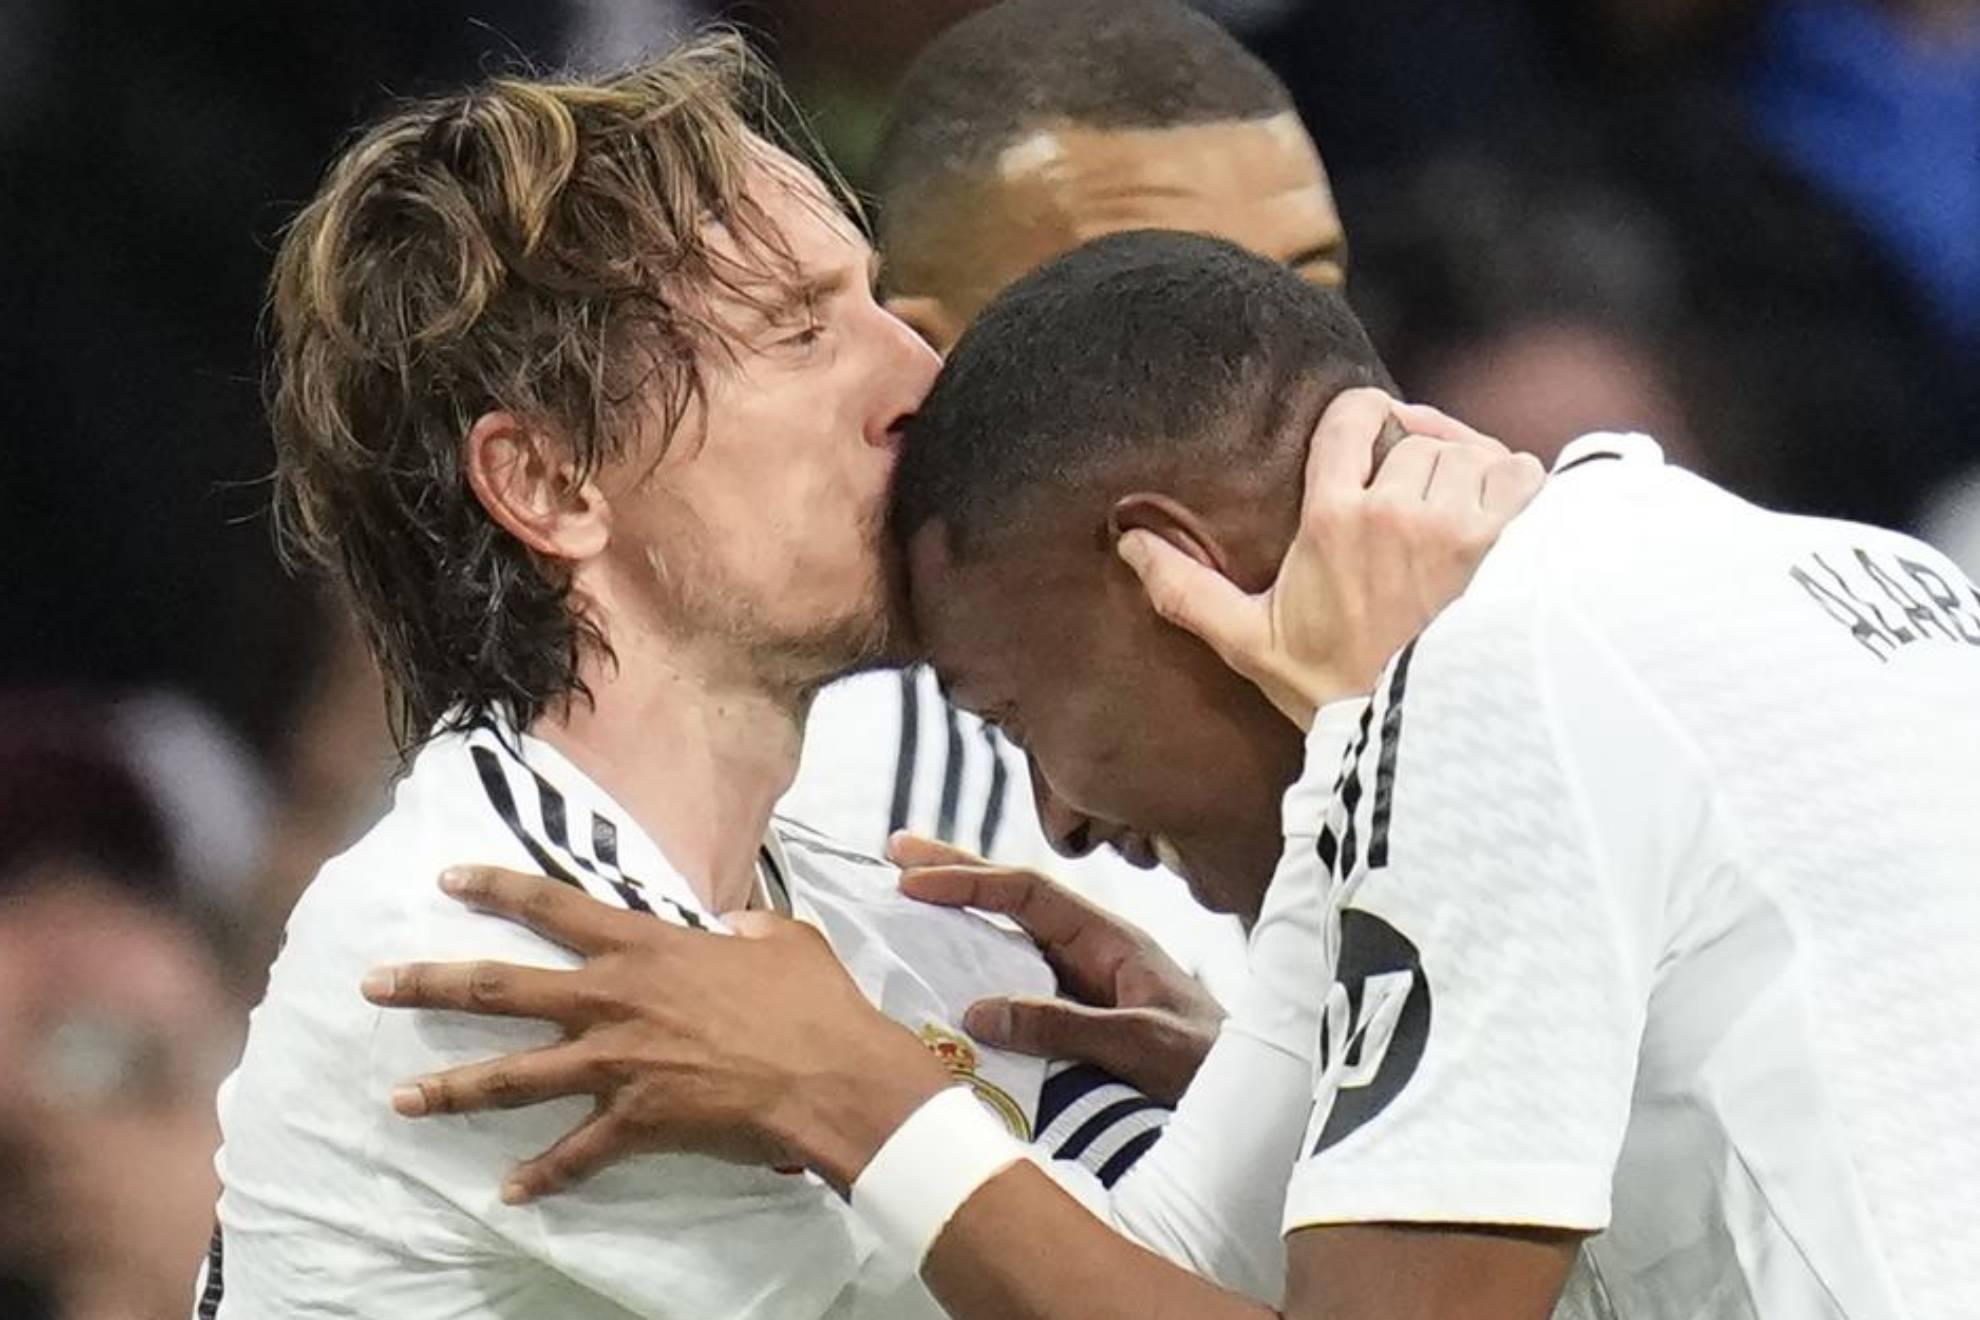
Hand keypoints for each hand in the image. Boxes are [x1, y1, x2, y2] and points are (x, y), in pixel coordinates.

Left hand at [360, 867, 951, 1199]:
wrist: (829, 1078)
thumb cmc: (813, 1003)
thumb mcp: (784, 939)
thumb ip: (749, 926)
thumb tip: (736, 924)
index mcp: (645, 946)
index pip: (553, 907)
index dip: (495, 888)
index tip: (446, 878)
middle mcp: (612, 1000)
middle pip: (500, 990)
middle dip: (429, 986)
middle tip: (373, 985)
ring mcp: (616, 1063)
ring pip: (512, 1077)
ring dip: (451, 1090)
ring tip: (400, 1101)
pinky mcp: (634, 1121)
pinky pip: (575, 1153)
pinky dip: (543, 1175)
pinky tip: (511, 1192)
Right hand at [890, 833, 1221, 1103]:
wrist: (1248, 1098)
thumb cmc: (1210, 1064)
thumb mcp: (1141, 1044)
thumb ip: (1065, 1027)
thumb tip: (979, 1013)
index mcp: (1111, 939)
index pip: (1029, 893)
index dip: (969, 881)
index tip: (913, 880)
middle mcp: (1092, 951)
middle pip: (1014, 898)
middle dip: (956, 873)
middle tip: (895, 854)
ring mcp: (1083, 982)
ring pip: (1011, 937)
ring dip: (961, 916)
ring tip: (905, 898)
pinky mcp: (1077, 1017)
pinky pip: (1018, 983)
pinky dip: (977, 968)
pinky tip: (943, 972)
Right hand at [1116, 389, 1544, 726]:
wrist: (1414, 746)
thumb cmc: (1334, 692)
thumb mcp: (1250, 643)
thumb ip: (1186, 589)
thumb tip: (1127, 543)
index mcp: (1333, 521)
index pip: (1354, 416)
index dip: (1364, 416)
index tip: (1370, 437)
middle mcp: (1399, 510)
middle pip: (1417, 437)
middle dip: (1416, 461)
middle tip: (1410, 505)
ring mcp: (1463, 526)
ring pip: (1471, 455)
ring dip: (1468, 475)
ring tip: (1453, 519)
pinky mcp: (1518, 545)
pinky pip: (1523, 475)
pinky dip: (1516, 489)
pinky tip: (1500, 525)